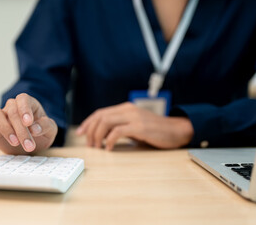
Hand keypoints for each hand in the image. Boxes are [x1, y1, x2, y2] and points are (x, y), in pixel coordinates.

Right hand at [0, 93, 57, 154]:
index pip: (23, 99)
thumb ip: (45, 126)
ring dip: (5, 129)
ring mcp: (2, 116)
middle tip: (28, 145)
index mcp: (28, 103)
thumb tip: (35, 128)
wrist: (32, 144)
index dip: (24, 109)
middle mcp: (13, 106)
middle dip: (21, 130)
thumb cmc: (41, 132)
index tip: (28, 123)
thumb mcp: (51, 130)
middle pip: (12, 111)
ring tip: (15, 142)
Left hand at [76, 102, 193, 149]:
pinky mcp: (140, 127)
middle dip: (90, 131)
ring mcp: (134, 117)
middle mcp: (127, 110)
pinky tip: (109, 148)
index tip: (80, 133)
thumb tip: (101, 136)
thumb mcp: (134, 126)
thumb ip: (119, 127)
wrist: (176, 131)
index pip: (100, 113)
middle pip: (100, 117)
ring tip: (97, 148)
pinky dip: (110, 140)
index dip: (88, 123)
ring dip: (98, 136)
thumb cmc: (154, 131)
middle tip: (89, 145)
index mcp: (125, 108)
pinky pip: (118, 132)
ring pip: (106, 122)